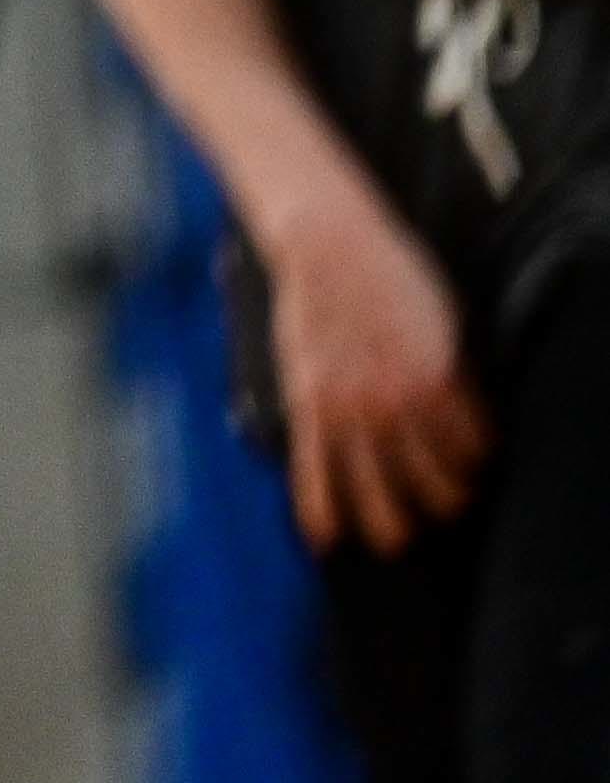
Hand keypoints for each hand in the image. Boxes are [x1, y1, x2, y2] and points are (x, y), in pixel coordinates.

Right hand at [266, 181, 485, 551]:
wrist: (329, 244)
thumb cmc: (389, 274)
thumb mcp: (441, 324)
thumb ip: (450, 377)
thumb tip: (466, 424)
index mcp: (437, 381)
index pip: (467, 449)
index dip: (472, 469)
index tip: (468, 474)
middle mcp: (396, 401)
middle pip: (429, 481)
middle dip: (441, 503)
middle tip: (442, 508)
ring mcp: (349, 404)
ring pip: (374, 486)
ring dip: (387, 519)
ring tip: (393, 538)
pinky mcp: (309, 400)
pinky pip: (312, 466)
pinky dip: (318, 505)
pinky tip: (323, 537)